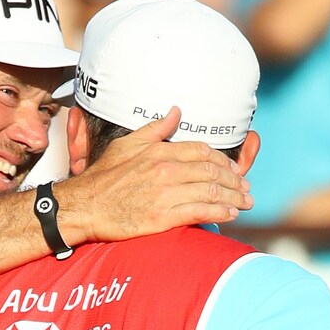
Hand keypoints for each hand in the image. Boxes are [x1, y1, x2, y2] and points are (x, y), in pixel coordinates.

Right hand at [58, 108, 252, 242]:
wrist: (84, 206)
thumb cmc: (102, 177)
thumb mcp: (127, 145)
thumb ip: (155, 129)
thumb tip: (176, 112)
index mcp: (160, 152)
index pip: (203, 152)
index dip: (224, 160)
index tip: (234, 169)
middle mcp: (166, 171)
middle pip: (213, 172)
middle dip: (235, 181)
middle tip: (245, 188)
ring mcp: (165, 195)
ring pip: (211, 192)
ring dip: (234, 198)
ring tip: (244, 202)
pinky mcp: (163, 218)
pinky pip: (200, 213)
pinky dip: (220, 213)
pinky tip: (230, 215)